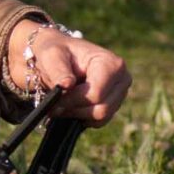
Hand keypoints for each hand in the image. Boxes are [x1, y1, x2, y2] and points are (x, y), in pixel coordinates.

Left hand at [8, 20, 131, 126]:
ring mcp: (121, 93)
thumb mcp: (51, 55)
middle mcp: (122, 78)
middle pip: (101, 109)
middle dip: (75, 110)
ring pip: (101, 118)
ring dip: (78, 114)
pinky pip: (100, 121)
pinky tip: (71, 106)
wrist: (61, 55)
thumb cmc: (57, 52)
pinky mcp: (115, 103)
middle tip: (55, 105)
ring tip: (61, 104)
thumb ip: (58, 70)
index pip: (95, 94)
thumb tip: (67, 85)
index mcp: (111, 63)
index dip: (73, 101)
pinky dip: (83, 118)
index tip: (55, 100)